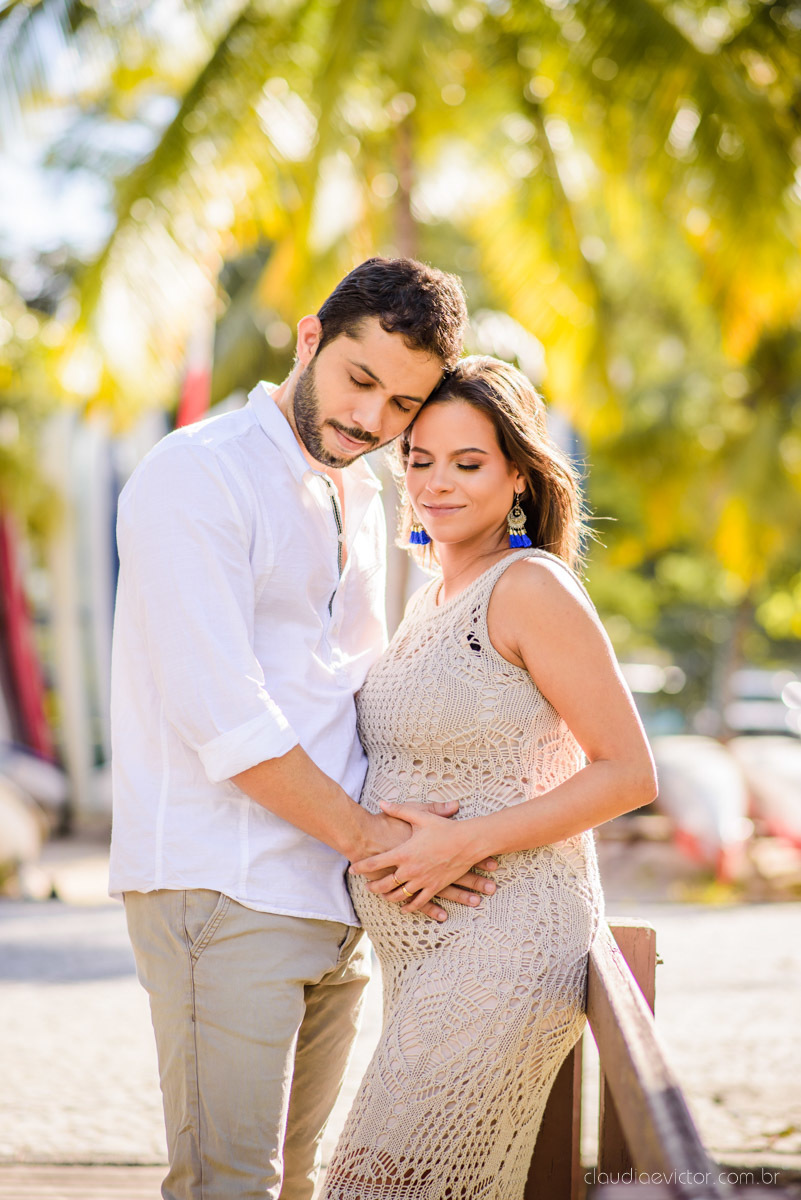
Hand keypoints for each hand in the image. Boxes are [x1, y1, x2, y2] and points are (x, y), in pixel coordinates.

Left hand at [350, 801, 496, 916]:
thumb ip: (399, 810)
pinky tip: (404, 907)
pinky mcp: (434, 887)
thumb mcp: (420, 816)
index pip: (376, 862)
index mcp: (404, 852)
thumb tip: (382, 802)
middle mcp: (410, 869)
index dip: (361, 866)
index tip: (352, 868)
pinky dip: (409, 906)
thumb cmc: (443, 828)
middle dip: (373, 886)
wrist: (467, 842)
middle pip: (385, 884)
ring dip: (388, 897)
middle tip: (367, 885)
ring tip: (382, 895)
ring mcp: (422, 880)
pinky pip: (418, 902)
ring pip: (399, 895)